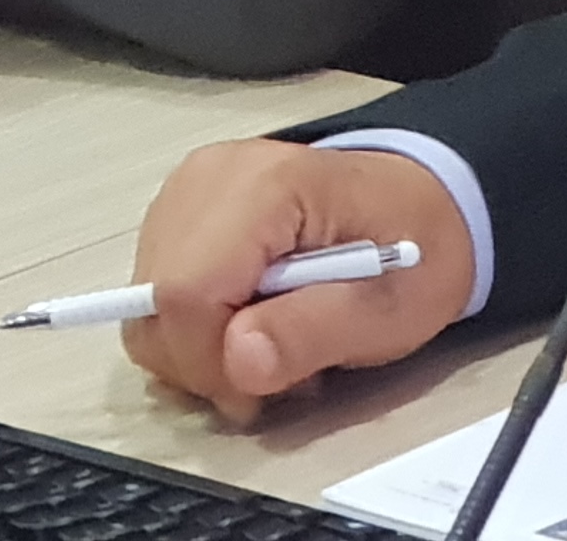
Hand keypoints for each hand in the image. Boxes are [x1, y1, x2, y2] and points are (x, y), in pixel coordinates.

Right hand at [124, 141, 475, 420]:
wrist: (420, 200)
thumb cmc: (413, 248)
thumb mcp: (389, 308)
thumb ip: (313, 333)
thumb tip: (237, 360)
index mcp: (269, 185)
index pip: (186, 292)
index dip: (209, 363)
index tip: (259, 392)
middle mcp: (214, 175)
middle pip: (154, 302)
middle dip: (204, 362)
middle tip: (275, 370)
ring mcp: (191, 188)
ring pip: (146, 304)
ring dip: (198, 348)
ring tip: (271, 340)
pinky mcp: (182, 211)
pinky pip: (156, 293)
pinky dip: (192, 327)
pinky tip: (250, 318)